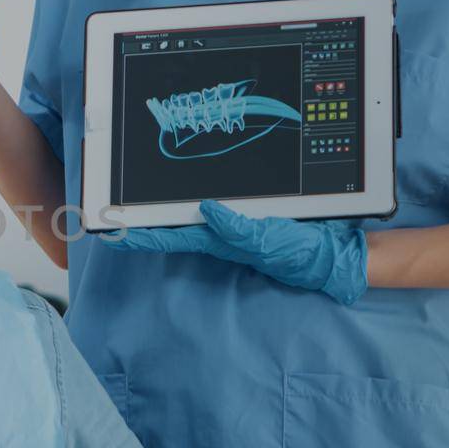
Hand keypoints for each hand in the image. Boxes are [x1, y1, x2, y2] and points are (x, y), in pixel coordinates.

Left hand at [102, 200, 368, 304]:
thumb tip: (207, 211)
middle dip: (145, 222)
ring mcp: (234, 225)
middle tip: (115, 212)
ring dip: (165, 211)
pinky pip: (217, 206)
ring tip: (137, 204)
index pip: (172, 237)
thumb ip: (238, 229)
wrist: (334, 253)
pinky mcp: (250, 216)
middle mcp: (222, 234)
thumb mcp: (268, 241)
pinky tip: (189, 195)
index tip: (114, 232)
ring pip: (191, 216)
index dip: (143, 236)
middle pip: (174, 226)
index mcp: (220, 241)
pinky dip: (197, 200)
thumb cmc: (301, 251)